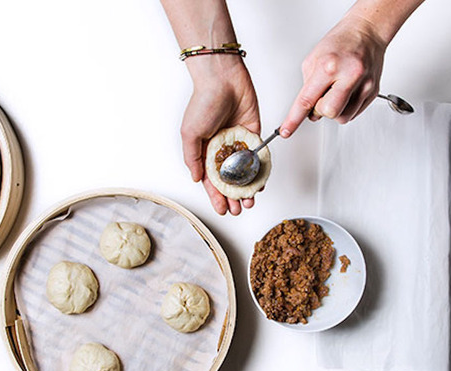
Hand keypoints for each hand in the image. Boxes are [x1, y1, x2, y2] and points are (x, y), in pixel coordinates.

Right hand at [180, 55, 259, 214]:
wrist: (224, 79)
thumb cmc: (203, 103)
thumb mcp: (190, 134)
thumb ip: (193, 158)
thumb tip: (196, 179)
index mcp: (204, 150)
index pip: (210, 180)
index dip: (215, 196)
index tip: (221, 209)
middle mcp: (221, 148)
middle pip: (228, 179)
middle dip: (232, 196)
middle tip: (238, 210)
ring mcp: (238, 143)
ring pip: (244, 172)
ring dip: (246, 188)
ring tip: (249, 201)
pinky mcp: (253, 134)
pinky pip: (258, 157)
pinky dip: (259, 171)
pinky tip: (260, 183)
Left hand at [280, 16, 386, 136]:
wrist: (367, 32)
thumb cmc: (340, 43)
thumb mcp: (313, 59)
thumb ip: (308, 86)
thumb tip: (307, 110)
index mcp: (329, 66)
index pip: (307, 100)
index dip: (295, 119)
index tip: (287, 131)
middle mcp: (348, 75)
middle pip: (329, 112)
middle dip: (321, 110)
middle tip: (322, 96)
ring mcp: (364, 84)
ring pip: (343, 117)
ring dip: (335, 110)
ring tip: (336, 92)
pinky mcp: (373, 91)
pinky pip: (354, 113)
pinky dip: (346, 107)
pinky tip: (347, 92)